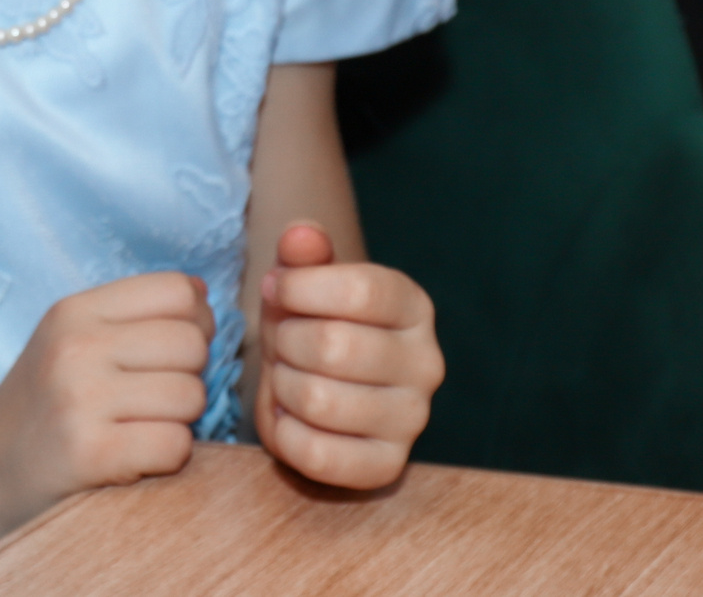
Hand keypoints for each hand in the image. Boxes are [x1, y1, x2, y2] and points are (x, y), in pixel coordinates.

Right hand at [0, 273, 212, 548]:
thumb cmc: (42, 403)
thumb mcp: (69, 339)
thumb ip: (130, 315)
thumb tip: (203, 295)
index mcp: (74, 311)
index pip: (178, 290)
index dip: (195, 322)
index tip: (172, 350)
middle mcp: (75, 347)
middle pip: (191, 344)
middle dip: (188, 375)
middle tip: (152, 397)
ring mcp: (80, 399)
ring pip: (191, 396)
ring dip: (178, 420)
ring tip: (138, 426)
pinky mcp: (91, 453)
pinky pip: (175, 445)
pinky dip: (166, 457)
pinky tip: (133, 455)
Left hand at [251, 222, 442, 490]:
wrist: (314, 383)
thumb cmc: (310, 322)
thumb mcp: (304, 281)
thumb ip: (302, 255)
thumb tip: (301, 235)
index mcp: (413, 307)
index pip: (361, 290)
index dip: (301, 288)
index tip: (276, 288)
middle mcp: (426, 364)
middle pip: (334, 346)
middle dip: (286, 341)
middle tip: (282, 343)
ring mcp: (412, 420)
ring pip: (320, 400)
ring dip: (284, 386)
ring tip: (288, 378)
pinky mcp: (386, 466)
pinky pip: (317, 454)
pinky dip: (286, 434)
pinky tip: (291, 417)